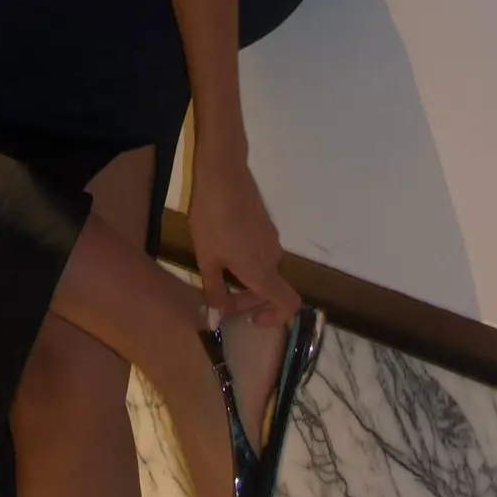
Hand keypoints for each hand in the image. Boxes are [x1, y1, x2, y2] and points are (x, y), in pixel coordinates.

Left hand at [186, 147, 298, 327]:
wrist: (222, 174)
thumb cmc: (212, 221)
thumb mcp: (207, 261)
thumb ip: (214, 293)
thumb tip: (217, 322)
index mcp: (261, 272)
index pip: (289, 305)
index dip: (276, 319)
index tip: (252, 320)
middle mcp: (273, 258)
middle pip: (271, 290)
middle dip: (248, 300)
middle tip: (219, 300)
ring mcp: (272, 239)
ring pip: (265, 270)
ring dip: (246, 280)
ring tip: (217, 271)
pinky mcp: (266, 224)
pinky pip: (261, 252)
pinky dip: (247, 261)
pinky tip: (223, 248)